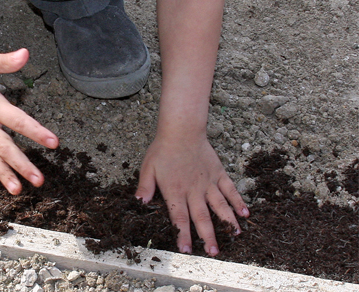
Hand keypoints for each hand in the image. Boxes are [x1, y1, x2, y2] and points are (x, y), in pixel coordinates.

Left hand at [135, 135, 248, 255]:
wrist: (182, 131)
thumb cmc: (163, 150)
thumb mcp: (147, 168)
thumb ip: (145, 187)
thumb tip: (139, 203)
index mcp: (176, 191)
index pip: (179, 217)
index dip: (182, 234)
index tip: (186, 250)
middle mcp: (194, 190)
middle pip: (202, 217)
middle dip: (208, 236)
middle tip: (213, 252)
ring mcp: (208, 182)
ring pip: (220, 206)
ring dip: (228, 222)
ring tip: (236, 236)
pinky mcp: (218, 173)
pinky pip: (230, 189)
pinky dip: (238, 201)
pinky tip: (245, 213)